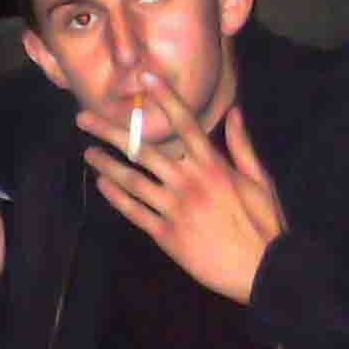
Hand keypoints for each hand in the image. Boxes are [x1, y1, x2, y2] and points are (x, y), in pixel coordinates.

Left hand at [80, 71, 284, 301]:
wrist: (264, 270)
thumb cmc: (265, 224)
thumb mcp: (260, 180)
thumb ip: (242, 145)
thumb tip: (234, 111)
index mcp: (213, 165)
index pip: (185, 123)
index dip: (165, 98)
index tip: (144, 78)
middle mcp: (189, 181)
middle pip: (143, 150)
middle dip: (110, 131)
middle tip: (83, 118)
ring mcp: (175, 208)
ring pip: (132, 180)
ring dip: (106, 164)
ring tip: (87, 153)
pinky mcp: (166, 235)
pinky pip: (135, 212)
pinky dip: (116, 197)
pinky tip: (102, 185)